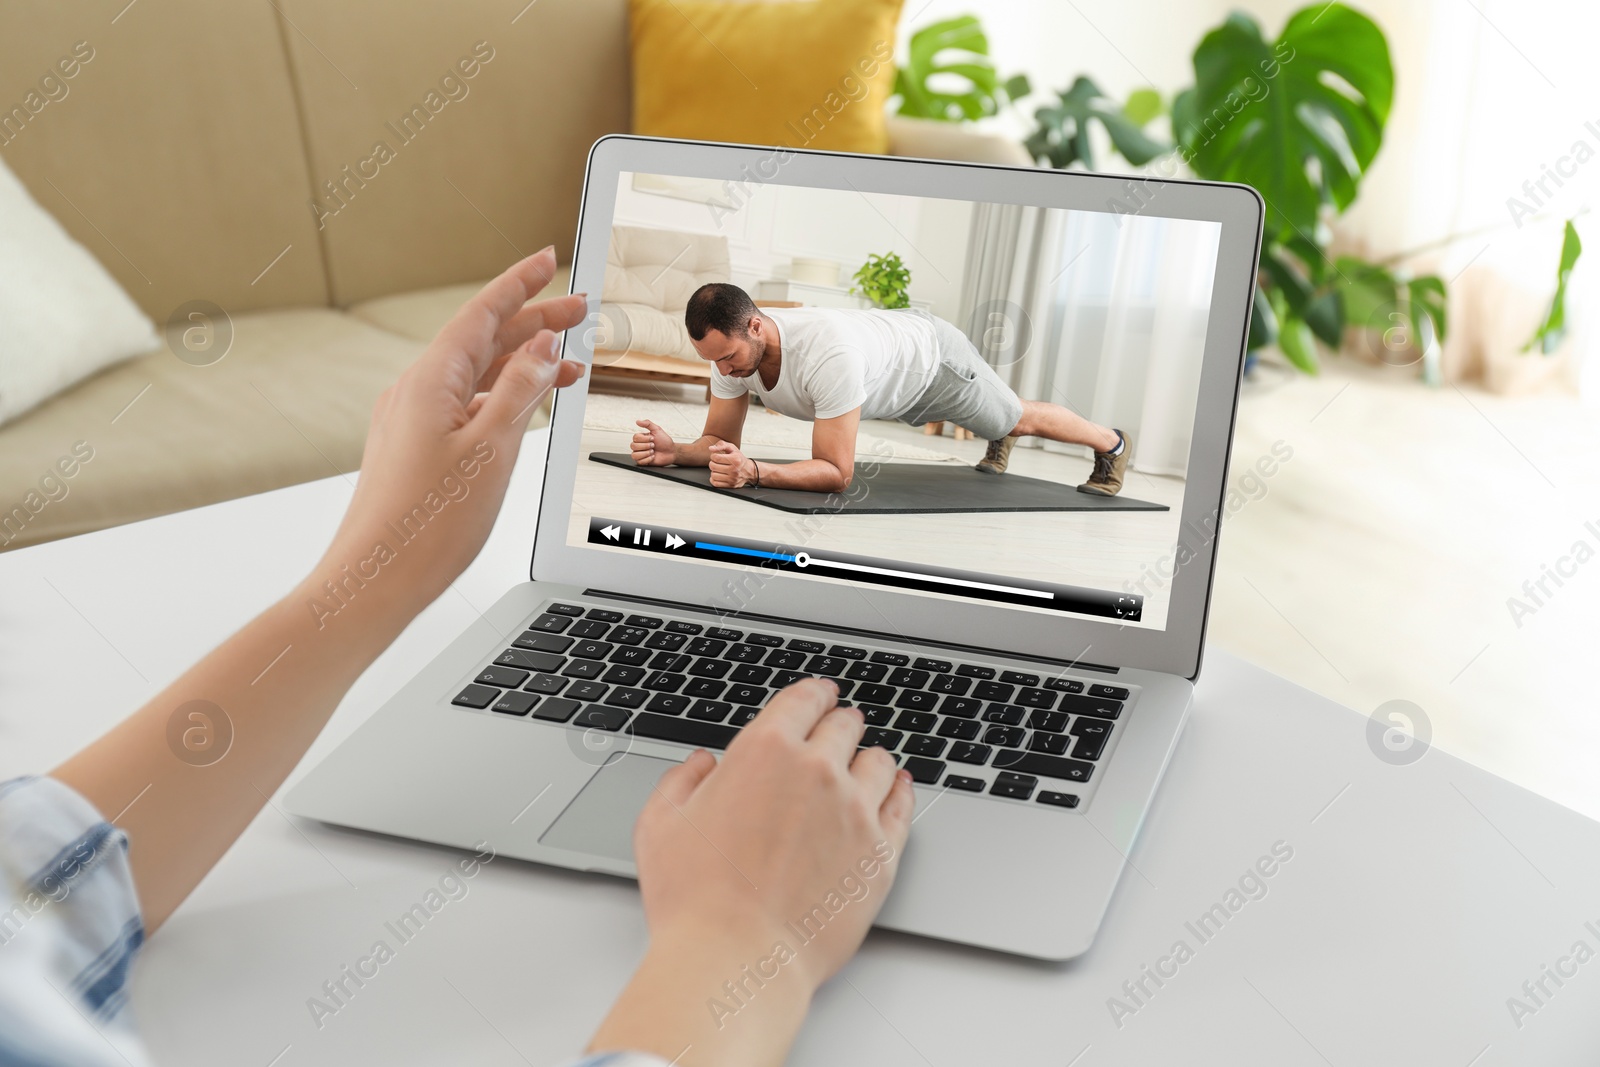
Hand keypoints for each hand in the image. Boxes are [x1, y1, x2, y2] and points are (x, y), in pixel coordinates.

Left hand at [319, 247, 585, 612]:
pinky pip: (465, 404)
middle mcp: (415, 393)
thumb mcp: (490, 450)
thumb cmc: (426, 527)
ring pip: (476, 375)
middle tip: (579, 309)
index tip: (550, 259)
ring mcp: (412, 421)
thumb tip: (541, 348)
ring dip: (522, 363)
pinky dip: (502, 396)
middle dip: (533, 321)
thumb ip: (520, 392)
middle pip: (482, 340)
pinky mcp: (414, 448)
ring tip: (570, 363)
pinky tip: (526, 407)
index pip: (482, 314)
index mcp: (430, 382)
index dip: (520, 283)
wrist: (375, 580)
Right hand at [588, 680, 914, 1065]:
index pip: (804, 700)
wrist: (736, 960)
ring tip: (862, 765)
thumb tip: (701, 765)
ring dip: (868, 758)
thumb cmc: (694, 900)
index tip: (819, 695)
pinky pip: (904, 806)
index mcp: (765, 751)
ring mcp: (856, 811)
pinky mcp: (882, 852)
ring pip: (880, 762)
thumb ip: (681, 780)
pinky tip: (895, 790)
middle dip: (840, 724)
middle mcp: (818, 771)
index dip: (814, 693)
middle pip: (846, 726)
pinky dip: (900, 791)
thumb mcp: (660, 824)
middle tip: (838, 729)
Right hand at [631, 419, 676, 465]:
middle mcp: (639, 446)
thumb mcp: (657, 429)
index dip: (644, 439)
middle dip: (646, 446)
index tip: (653, 439)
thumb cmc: (664, 441)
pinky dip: (648, 459)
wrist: (671, 452)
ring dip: (645, 453)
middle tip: (653, 445)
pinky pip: (639, 462)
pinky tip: (653, 457)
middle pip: (633, 446)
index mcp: (641, 438)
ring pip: (634, 455)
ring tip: (652, 452)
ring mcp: (640, 454)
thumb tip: (637, 421)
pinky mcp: (643, 462)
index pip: (635, 437)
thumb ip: (647, 424)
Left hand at [708, 441, 755, 487]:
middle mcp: (734, 470)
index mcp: (735, 459)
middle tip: (717, 462)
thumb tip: (711, 448)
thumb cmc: (739, 458)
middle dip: (712, 463)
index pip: (716, 457)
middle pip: (713, 466)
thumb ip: (721, 445)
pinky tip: (718, 475)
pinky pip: (716, 483)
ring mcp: (733, 479)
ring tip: (718, 469)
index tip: (716, 456)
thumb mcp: (732, 448)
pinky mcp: (731, 485)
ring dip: (714, 471)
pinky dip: (714, 479)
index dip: (713, 456)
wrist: (749, 470)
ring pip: (713, 475)